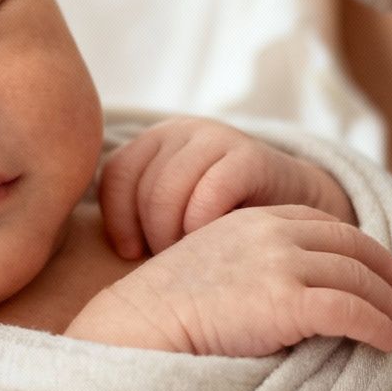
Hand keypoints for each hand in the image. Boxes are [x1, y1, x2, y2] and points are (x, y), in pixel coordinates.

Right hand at [71, 205, 391, 354]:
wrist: (138, 324)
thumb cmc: (165, 310)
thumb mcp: (211, 266)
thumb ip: (251, 267)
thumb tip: (289, 296)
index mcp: (254, 219)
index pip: (322, 223)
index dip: (357, 245)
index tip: (377, 266)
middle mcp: (273, 234)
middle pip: (350, 247)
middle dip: (384, 271)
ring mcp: (281, 265)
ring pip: (358, 279)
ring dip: (388, 306)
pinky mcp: (287, 302)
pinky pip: (352, 311)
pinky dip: (378, 326)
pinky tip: (386, 342)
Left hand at [100, 116, 355, 258]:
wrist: (298, 211)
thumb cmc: (224, 223)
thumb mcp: (174, 211)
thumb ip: (140, 213)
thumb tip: (93, 242)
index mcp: (156, 140)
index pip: (115, 174)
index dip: (117, 219)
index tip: (130, 253)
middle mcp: (181, 130)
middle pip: (142, 185)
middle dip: (150, 232)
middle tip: (167, 260)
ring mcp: (216, 137)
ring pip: (170, 190)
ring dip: (174, 233)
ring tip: (190, 257)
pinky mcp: (249, 156)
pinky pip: (209, 193)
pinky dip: (203, 226)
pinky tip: (213, 244)